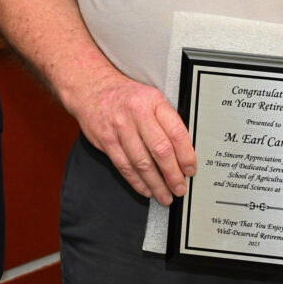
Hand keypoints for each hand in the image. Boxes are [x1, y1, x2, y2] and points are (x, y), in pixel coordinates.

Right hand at [71, 71, 194, 204]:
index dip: (186, 155)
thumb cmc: (126, 96)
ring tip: (165, 195)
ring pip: (142, 162)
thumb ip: (166, 120)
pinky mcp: (106, 140)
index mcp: (153, 101)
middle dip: (172, 174)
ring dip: (156, 184)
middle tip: (179, 188)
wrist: (92, 88)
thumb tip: (184, 151)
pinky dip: (136, 182)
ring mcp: (120, 127)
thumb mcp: (151, 97)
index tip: (190, 169)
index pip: (176, 131)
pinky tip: (146, 189)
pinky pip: (124, 166)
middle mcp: (137, 113)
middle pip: (160, 150)